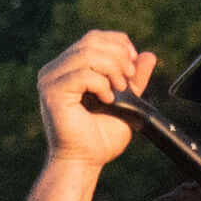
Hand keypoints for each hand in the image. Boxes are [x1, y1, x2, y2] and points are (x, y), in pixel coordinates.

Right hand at [35, 31, 154, 170]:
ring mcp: (50, 79)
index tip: (133, 65)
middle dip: (118, 56)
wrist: (85, 162)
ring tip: (119, 90)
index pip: (93, 37)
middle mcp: (56, 69)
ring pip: (87, 54)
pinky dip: (101, 84)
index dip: (118, 44)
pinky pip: (81, 73)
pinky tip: (107, 99)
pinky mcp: (51, 91)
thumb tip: (149, 55)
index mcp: (69, 67)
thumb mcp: (127, 102)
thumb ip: (135, 79)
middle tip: (128, 79)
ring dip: (112, 69)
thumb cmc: (101, 138)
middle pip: (91, 41)